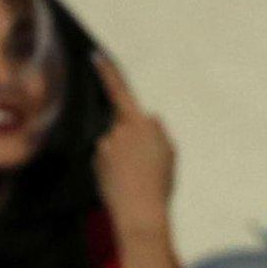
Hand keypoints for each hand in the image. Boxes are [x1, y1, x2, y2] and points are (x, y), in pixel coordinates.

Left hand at [91, 54, 174, 236]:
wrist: (140, 210)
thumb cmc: (159, 182)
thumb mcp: (170, 152)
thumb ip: (157, 130)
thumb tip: (147, 118)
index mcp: (139, 124)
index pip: (120, 92)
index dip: (108, 73)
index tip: (96, 56)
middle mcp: (118, 130)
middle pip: (128, 126)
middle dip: (136, 141)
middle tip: (148, 167)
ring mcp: (105, 145)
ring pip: (118, 144)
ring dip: (127, 157)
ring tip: (139, 177)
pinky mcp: (97, 160)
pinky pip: (109, 158)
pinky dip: (117, 167)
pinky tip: (126, 182)